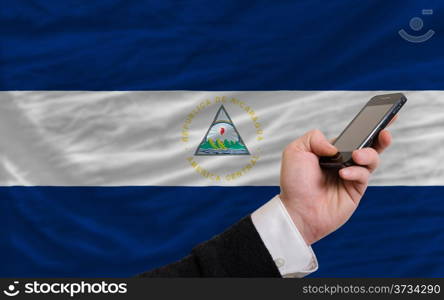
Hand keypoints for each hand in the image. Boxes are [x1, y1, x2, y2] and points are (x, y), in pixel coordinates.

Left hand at [279, 129, 392, 244]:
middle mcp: (343, 162)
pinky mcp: (356, 190)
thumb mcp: (295, 151)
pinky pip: (364, 176)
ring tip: (356, 155)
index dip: (365, 126)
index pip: (351, 135)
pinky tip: (344, 173)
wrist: (296, 210)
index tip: (379, 114)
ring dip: (368, 154)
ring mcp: (351, 176)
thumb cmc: (294, 182)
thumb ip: (314, 138)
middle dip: (380, 135)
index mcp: (330, 151)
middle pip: (368, 145)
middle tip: (384, 131)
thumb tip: (334, 146)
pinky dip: (356, 172)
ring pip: (371, 159)